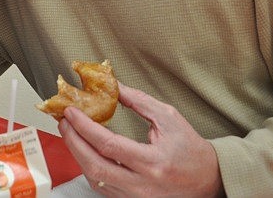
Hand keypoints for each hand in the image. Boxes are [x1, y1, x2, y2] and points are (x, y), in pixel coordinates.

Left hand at [58, 83, 223, 196]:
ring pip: (94, 178)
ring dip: (77, 153)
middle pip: (94, 166)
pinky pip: (101, 186)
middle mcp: (142, 185)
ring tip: (70, 132)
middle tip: (63, 121)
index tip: (71, 111)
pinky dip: (88, 166)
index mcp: (153, 162)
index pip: (108, 145)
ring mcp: (135, 197)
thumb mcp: (168, 118)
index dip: (85, 127)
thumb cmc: (191, 150)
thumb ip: (139, 101)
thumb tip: (113, 85)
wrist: (209, 181)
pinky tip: (84, 150)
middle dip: (72, 141)